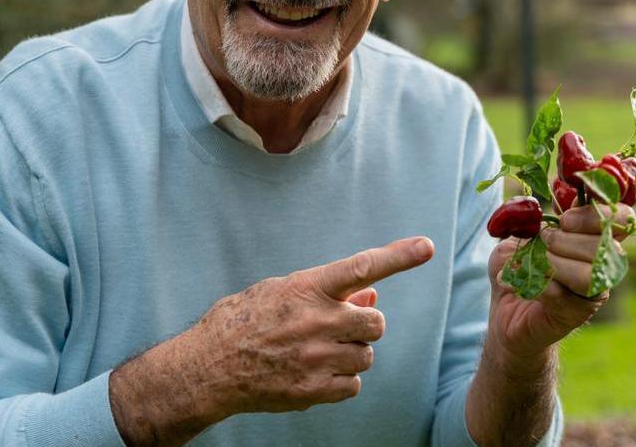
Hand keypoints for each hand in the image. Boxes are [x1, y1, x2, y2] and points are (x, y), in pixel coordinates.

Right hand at [108, 236, 434, 445]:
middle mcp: (317, 321)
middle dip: (364, 325)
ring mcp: (317, 358)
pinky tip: (314, 372)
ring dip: (350, 353)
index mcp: (307, 289)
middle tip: (339, 326)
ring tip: (317, 351)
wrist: (209, 367)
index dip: (398, 256)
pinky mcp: (314, 390)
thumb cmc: (242, 321)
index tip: (426, 246)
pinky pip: (353, 384)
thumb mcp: (280, 292)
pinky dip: (341, 380)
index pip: (362, 267)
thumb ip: (326, 293)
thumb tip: (370, 297)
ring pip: (365, 356)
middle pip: (376, 324)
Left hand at [486, 203, 632, 360]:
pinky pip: (563, 295)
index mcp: (594, 237)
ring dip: (555, 263)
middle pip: (605, 246)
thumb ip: (542, 217)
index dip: (597, 214)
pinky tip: (519, 284)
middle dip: (566, 240)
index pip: (620, 218)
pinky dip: (537, 284)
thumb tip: (559, 200)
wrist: (504, 312)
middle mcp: (602, 265)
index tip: (564, 219)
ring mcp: (592, 292)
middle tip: (543, 242)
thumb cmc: (518, 267)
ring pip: (590, 274)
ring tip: (534, 263)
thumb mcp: (522, 234)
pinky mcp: (576, 314)